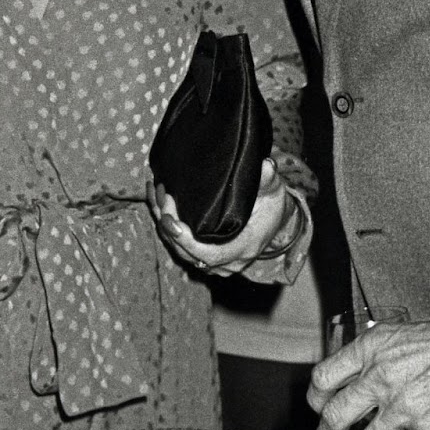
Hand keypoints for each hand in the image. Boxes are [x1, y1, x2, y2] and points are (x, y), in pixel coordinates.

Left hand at [146, 157, 299, 276]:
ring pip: (180, 250)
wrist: (274, 221)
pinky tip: (158, 203)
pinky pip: (181, 248)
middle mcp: (228, 262)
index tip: (171, 220)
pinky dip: (167, 227)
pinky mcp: (206, 257)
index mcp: (244, 248)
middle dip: (168, 225)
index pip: (210, 255)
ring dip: (163, 224)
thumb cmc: (272, 206)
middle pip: (188, 252)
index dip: (186, 241)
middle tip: (161, 195)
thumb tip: (267, 166)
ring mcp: (216, 263)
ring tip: (154, 193)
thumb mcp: (274, 192)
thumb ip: (268, 180)